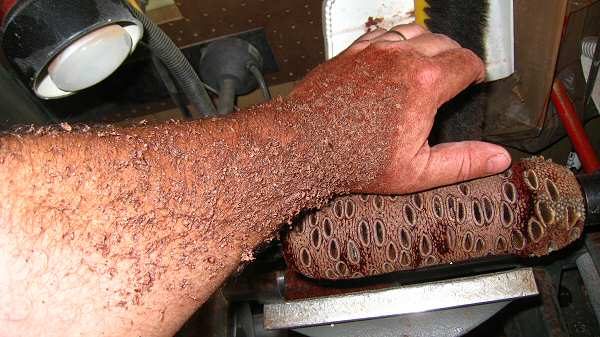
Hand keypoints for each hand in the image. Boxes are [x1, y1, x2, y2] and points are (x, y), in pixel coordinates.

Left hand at [290, 24, 510, 193]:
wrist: (303, 145)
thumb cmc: (353, 160)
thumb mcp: (417, 171)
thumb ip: (462, 162)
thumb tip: (498, 157)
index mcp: (425, 83)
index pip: (467, 62)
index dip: (476, 71)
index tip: (474, 80)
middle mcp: (402, 58)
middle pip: (444, 42)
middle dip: (455, 57)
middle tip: (454, 73)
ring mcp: (375, 51)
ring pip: (414, 32)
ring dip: (428, 44)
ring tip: (429, 60)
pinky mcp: (353, 51)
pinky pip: (384, 33)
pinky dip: (397, 41)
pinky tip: (395, 55)